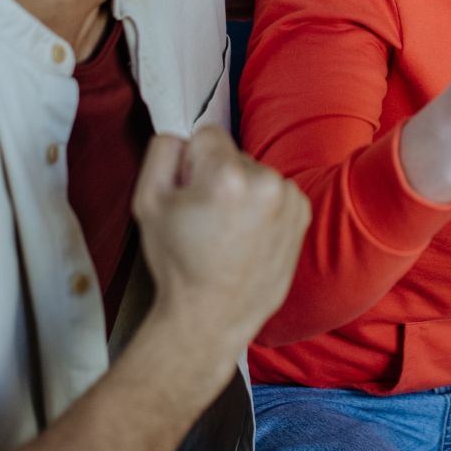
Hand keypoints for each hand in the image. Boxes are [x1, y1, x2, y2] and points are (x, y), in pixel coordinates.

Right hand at [133, 127, 309, 386]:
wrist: (213, 316)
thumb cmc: (178, 263)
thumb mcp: (147, 202)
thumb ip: (162, 152)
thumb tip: (182, 134)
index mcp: (227, 176)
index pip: (207, 134)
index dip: (191, 163)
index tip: (190, 192)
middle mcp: (266, 181)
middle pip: (233, 155)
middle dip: (218, 176)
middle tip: (207, 219)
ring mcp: (289, 198)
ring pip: (255, 173)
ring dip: (243, 192)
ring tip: (228, 233)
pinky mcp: (303, 213)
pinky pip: (275, 192)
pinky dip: (263, 207)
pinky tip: (249, 238)